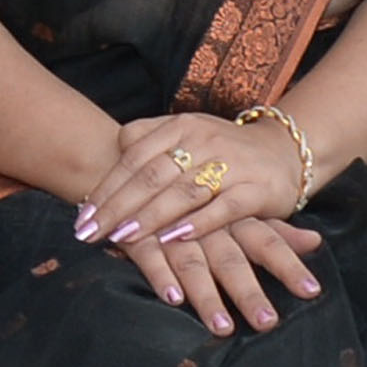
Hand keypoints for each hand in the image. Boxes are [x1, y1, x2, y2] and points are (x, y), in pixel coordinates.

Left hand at [73, 113, 301, 254]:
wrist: (285, 152)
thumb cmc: (221, 150)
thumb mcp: (184, 135)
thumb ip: (146, 140)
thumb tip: (109, 150)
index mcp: (179, 127)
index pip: (133, 158)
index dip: (105, 189)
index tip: (81, 217)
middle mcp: (204, 140)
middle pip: (151, 176)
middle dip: (117, 208)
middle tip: (90, 233)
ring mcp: (232, 163)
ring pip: (183, 192)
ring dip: (150, 217)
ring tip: (122, 238)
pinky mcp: (258, 188)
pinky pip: (225, 207)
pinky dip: (199, 224)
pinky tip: (174, 239)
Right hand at [101, 208, 322, 335]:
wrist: (138, 167)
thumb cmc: (199, 198)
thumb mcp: (239, 210)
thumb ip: (275, 229)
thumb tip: (316, 241)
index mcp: (234, 218)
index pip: (267, 243)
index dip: (288, 265)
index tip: (311, 291)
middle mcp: (207, 225)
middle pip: (231, 261)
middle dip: (249, 293)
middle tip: (267, 323)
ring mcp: (172, 230)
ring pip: (193, 264)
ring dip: (207, 296)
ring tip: (223, 328)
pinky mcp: (139, 236)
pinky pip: (150, 258)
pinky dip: (161, 277)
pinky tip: (174, 299)